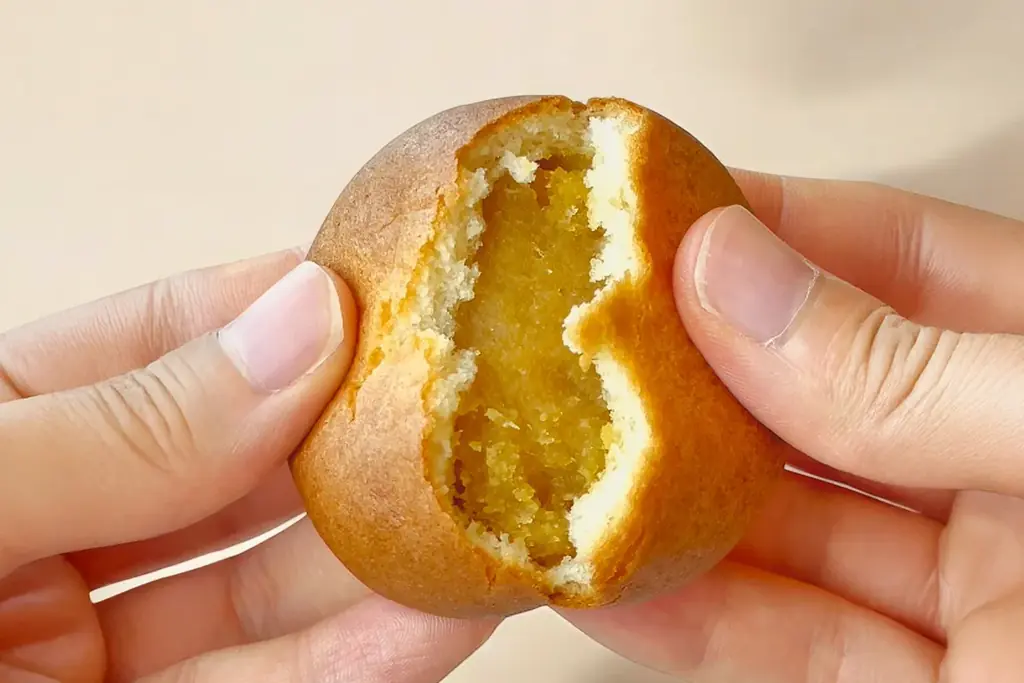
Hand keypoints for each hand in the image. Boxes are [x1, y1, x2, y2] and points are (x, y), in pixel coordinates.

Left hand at [0, 249, 495, 681]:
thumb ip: (129, 426)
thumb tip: (301, 319)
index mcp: (2, 436)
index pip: (156, 345)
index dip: (272, 312)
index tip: (384, 288)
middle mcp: (61, 530)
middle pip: (240, 467)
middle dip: (353, 435)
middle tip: (464, 397)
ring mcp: (100, 646)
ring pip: (271, 588)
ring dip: (385, 556)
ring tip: (484, 506)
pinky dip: (360, 659)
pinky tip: (440, 614)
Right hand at [562, 172, 1023, 681]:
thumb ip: (921, 376)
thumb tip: (746, 284)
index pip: (905, 263)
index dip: (778, 228)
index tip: (658, 216)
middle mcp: (1017, 483)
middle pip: (818, 400)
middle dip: (693, 371)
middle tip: (587, 340)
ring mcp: (967, 602)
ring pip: (783, 531)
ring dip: (668, 502)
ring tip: (570, 456)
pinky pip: (779, 646)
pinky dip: (686, 617)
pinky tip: (613, 577)